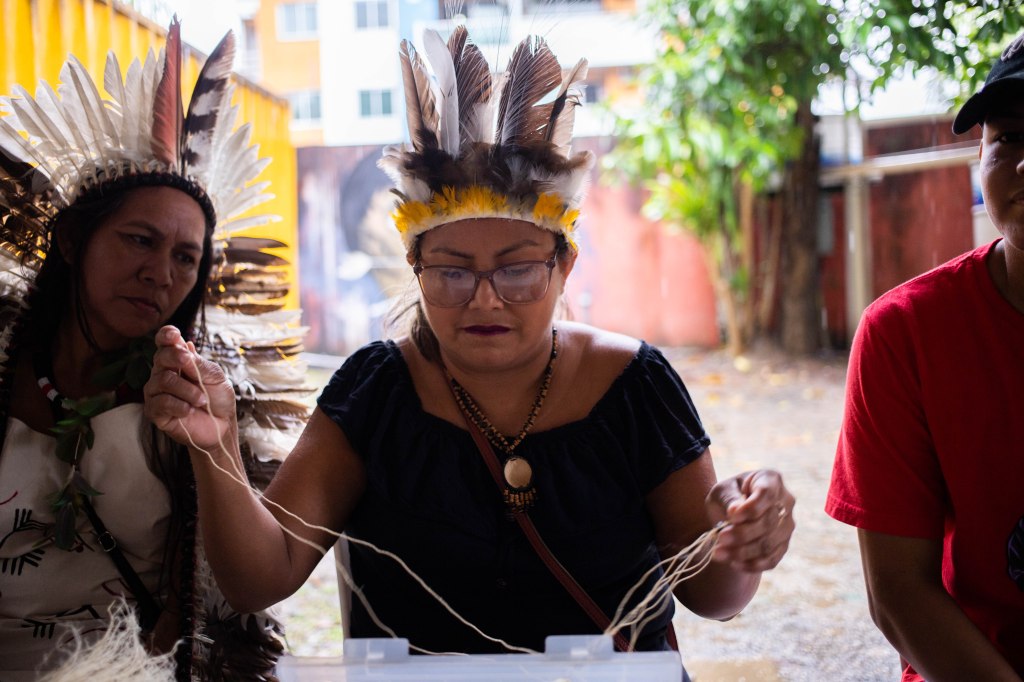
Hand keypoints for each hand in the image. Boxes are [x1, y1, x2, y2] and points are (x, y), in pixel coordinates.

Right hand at [144, 325, 235, 451]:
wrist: (222, 425)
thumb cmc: (218, 398)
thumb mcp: (215, 377)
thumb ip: (199, 364)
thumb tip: (184, 345)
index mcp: (178, 361)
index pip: (164, 343)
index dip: (166, 336)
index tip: (174, 335)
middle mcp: (163, 373)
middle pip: (160, 357)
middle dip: (177, 358)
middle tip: (190, 364)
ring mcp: (156, 392)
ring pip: (163, 380)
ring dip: (187, 390)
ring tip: (202, 400)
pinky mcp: (154, 411)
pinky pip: (161, 402)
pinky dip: (180, 406)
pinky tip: (190, 410)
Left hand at [706, 469, 794, 571]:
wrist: (732, 513)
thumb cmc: (728, 495)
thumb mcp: (722, 490)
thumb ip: (729, 499)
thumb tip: (735, 511)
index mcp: (771, 480)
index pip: (767, 494)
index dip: (751, 508)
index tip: (731, 516)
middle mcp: (786, 502)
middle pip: (769, 523)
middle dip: (743, 534)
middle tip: (720, 538)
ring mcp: (787, 526)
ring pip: (770, 544)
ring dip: (743, 552)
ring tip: (719, 553)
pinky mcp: (783, 546)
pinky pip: (772, 559)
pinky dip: (752, 564)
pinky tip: (733, 563)